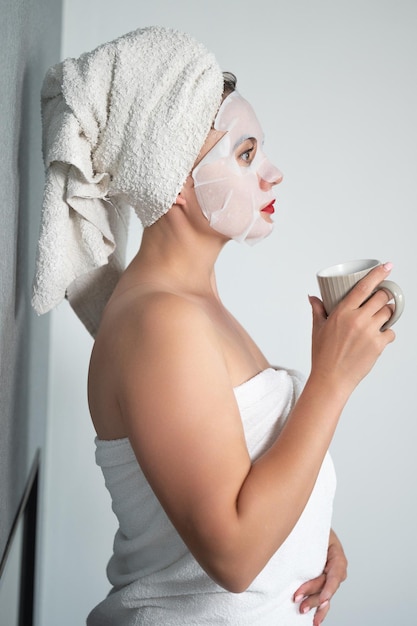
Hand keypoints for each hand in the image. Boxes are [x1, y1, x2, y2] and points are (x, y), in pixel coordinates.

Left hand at [293, 529, 347, 625]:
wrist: (310, 527)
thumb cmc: (312, 527)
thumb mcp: (314, 531)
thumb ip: (309, 541)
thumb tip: (293, 547)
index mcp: (337, 555)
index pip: (336, 574)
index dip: (329, 587)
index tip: (324, 598)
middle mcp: (336, 568)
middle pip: (326, 586)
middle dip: (313, 595)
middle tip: (297, 598)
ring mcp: (330, 577)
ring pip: (325, 595)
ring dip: (314, 605)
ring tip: (302, 611)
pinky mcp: (323, 583)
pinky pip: (323, 599)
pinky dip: (320, 610)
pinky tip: (315, 620)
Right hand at [309, 263, 395, 394]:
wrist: (331, 378)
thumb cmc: (323, 355)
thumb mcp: (318, 329)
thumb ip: (317, 310)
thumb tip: (312, 297)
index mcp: (342, 312)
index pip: (364, 286)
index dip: (378, 274)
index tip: (387, 266)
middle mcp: (357, 319)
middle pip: (381, 297)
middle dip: (384, 295)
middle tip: (381, 299)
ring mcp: (369, 332)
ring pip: (389, 313)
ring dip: (387, 313)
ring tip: (380, 318)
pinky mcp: (378, 345)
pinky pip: (391, 332)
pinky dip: (387, 333)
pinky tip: (379, 336)